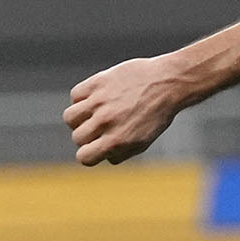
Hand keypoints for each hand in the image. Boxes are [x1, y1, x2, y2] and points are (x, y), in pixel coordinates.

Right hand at [63, 55, 195, 165]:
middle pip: (78, 137)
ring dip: (80, 118)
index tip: (97, 147)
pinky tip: (98, 97)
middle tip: (103, 127)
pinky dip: (83, 97)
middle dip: (88, 136)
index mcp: (118, 141)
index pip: (84, 157)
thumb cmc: (158, 113)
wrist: (169, 83)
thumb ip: (121, 152)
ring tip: (95, 112)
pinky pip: (76, 95)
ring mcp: (100, 102)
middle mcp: (106, 122)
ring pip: (70, 117)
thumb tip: (103, 157)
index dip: (89, 155)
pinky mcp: (97, 83)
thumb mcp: (144, 140)